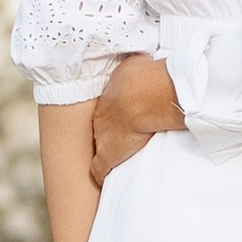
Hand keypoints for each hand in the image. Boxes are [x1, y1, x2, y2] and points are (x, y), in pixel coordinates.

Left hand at [90, 52, 182, 184]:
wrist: (140, 96)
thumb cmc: (141, 77)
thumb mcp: (136, 64)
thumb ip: (135, 67)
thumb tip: (143, 62)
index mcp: (107, 99)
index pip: (105, 111)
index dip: (113, 116)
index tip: (120, 119)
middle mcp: (99, 118)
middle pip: (99, 128)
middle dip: (106, 132)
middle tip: (117, 136)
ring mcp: (102, 138)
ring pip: (98, 147)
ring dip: (106, 152)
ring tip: (114, 158)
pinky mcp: (108, 155)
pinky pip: (98, 170)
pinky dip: (101, 174)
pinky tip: (105, 179)